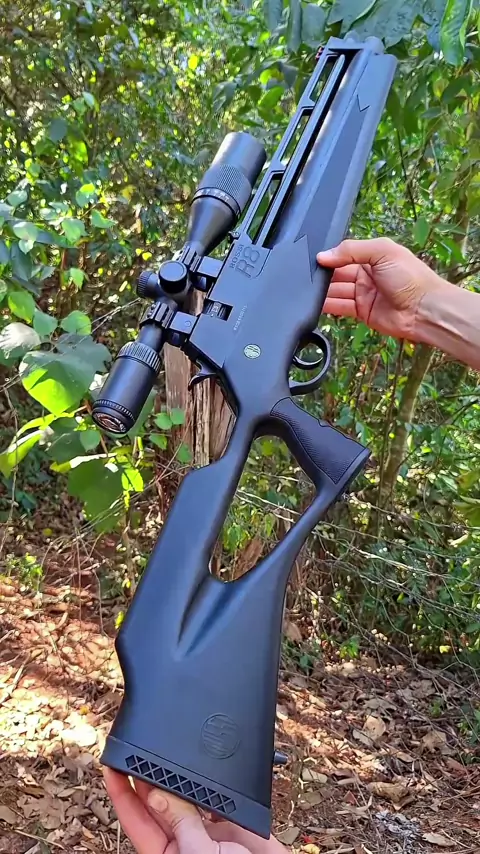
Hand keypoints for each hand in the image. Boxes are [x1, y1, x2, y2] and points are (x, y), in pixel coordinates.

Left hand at [104, 768, 287, 853]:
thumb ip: (181, 823)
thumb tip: (156, 792)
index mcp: (165, 853)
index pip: (135, 819)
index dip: (120, 791)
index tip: (109, 765)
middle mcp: (182, 840)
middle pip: (158, 802)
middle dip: (148, 777)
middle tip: (139, 746)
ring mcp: (206, 830)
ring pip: (186, 795)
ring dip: (179, 776)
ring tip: (168, 751)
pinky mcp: (229, 821)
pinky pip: (215, 793)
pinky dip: (211, 779)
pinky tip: (206, 764)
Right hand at [317, 237, 445, 340]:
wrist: (424, 309)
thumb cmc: (411, 277)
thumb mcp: (382, 251)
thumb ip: (352, 250)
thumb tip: (324, 255)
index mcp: (372, 255)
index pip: (344, 254)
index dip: (330, 257)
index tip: (315, 260)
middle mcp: (367, 274)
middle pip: (337, 273)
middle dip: (324, 275)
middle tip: (308, 276)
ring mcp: (363, 293)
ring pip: (336, 290)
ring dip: (323, 291)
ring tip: (307, 290)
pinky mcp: (361, 312)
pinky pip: (340, 307)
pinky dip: (327, 306)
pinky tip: (315, 303)